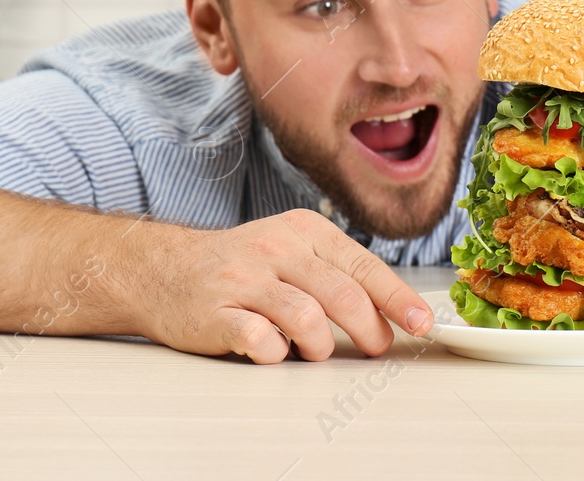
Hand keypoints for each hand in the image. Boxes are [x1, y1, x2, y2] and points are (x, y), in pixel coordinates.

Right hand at [136, 209, 432, 363]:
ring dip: (321, 346)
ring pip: (306, 317)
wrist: (162, 269)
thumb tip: (391, 312)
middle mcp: (276, 247)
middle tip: (376, 349)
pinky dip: (275, 354)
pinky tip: (273, 351)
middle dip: (369, 330)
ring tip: (314, 352)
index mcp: (303, 230)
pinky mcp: (217, 312)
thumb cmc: (240, 266)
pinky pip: (259, 339)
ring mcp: (245, 279)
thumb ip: (334, 273)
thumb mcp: (290, 250)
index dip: (397, 298)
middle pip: (342, 294)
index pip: (363, 265)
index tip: (421, 323)